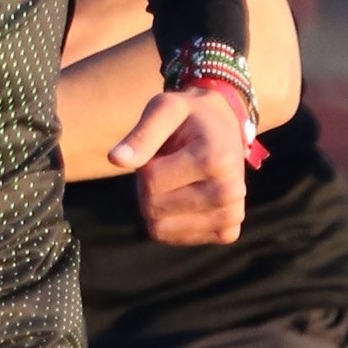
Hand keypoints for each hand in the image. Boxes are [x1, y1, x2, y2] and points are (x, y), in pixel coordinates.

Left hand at [110, 88, 248, 245]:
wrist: (224, 126)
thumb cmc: (189, 117)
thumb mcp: (165, 108)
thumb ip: (141, 134)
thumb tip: (115, 159)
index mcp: (215, 160)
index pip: (150, 182)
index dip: (144, 166)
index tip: (161, 151)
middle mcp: (230, 192)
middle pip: (153, 209)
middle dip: (148, 188)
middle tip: (167, 166)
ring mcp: (232, 216)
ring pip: (161, 230)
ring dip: (159, 205)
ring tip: (177, 180)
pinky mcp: (228, 232)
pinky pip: (176, 239)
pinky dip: (170, 221)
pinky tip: (186, 197)